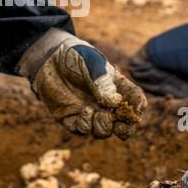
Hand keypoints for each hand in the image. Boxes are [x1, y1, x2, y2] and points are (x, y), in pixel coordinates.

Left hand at [19, 30, 146, 139]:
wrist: (49, 58)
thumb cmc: (75, 56)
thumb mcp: (91, 64)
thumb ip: (102, 82)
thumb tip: (114, 103)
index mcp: (117, 87)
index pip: (135, 101)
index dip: (138, 108)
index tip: (135, 110)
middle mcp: (105, 103)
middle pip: (124, 124)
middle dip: (126, 130)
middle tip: (120, 128)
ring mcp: (89, 112)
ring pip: (103, 131)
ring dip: (104, 128)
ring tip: (98, 114)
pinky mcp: (71, 118)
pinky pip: (82, 130)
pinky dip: (86, 125)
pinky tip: (84, 111)